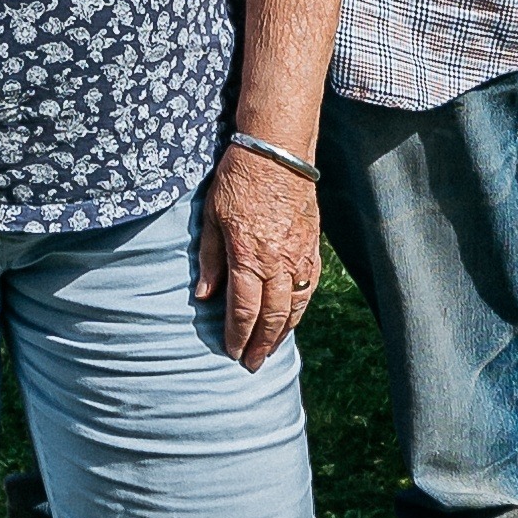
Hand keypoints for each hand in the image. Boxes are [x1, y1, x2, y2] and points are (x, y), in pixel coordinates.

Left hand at [194, 142, 322, 370]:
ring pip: (296, 306)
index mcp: (248, 256)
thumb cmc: (237, 179)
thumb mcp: (212, 216)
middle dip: (262, 344)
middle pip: (272, 316)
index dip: (238, 336)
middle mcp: (278, 262)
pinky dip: (301, 307)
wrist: (278, 151)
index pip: (244, 310)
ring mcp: (299, 255)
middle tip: (253, 365)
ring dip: (283, 332)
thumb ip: (210, 259)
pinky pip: (311, 286)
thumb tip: (204, 296)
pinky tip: (293, 317)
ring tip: (272, 348)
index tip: (231, 353)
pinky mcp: (313, 246)